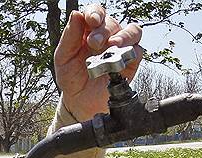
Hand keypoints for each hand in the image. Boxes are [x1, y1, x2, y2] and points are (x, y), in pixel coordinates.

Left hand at [54, 3, 143, 121]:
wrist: (79, 102)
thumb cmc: (71, 77)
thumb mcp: (63, 57)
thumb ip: (69, 36)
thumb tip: (76, 14)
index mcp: (89, 30)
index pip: (96, 13)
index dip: (95, 13)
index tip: (91, 20)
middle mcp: (107, 36)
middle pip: (112, 22)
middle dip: (103, 30)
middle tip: (94, 43)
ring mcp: (120, 48)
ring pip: (131, 31)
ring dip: (123, 36)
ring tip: (113, 45)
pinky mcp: (131, 62)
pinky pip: (137, 50)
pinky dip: (131, 50)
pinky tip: (120, 56)